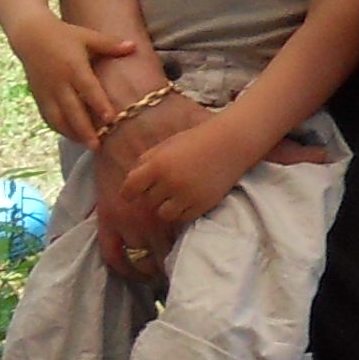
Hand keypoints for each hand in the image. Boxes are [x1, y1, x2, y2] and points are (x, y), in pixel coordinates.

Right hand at [7, 14, 144, 146]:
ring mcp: (47, 91)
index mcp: (73, 66)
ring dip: (71, 133)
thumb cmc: (63, 35)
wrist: (30, 36)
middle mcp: (59, 82)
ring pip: (58, 117)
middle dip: (84, 129)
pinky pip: (48, 116)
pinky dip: (58, 128)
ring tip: (86, 145)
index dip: (98, 104)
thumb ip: (110, 44)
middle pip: (72, 110)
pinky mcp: (38, 96)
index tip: (110, 119)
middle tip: (96, 146)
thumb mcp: (87, 36)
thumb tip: (134, 47)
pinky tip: (70, 136)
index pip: (87, 88)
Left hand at [120, 119, 257, 233]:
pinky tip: (185, 199)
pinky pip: (182, 218)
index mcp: (157, 165)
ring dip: (164, 207)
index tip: (132, 193)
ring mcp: (187, 196)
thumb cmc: (194, 141)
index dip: (129, 192)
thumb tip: (129, 185)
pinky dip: (180, 211)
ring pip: (162, 214)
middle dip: (150, 196)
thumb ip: (145, 163)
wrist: (229, 143)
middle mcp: (170, 182)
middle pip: (146, 202)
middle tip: (160, 188)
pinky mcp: (202, 205)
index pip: (129, 189)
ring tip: (172, 196)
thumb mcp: (164, 146)